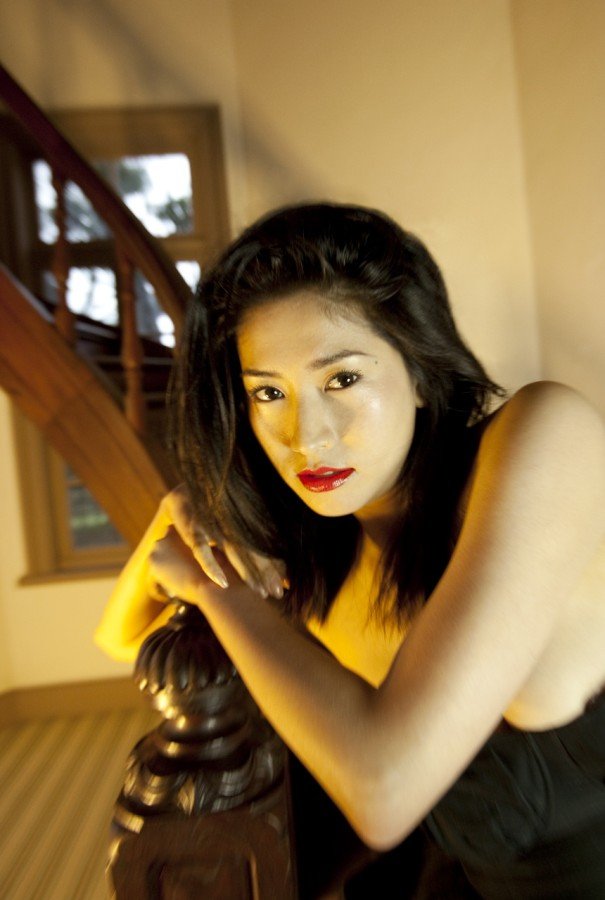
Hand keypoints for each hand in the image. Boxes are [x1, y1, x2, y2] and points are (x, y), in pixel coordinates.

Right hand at [151, 486, 287, 600]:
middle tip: (278, 592)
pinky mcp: (192, 528)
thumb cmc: (214, 510)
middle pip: (254, 547)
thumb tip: (280, 560)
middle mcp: (231, 517)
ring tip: (261, 591)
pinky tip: (222, 583)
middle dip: (267, 571)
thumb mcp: (233, 519)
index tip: (287, 580)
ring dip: (248, 572)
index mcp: (244, 515)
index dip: (276, 561)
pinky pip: (201, 550)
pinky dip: (211, 566)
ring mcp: (213, 521)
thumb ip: (256, 536)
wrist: (182, 493)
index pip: (265, 540)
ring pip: (234, 550)